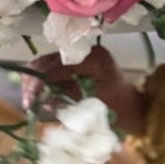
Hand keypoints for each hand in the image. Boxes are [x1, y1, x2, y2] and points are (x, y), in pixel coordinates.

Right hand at [21, 47, 145, 134]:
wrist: (136, 111)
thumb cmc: (121, 110)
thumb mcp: (93, 106)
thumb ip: (66, 99)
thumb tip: (41, 100)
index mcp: (94, 59)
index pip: (57, 65)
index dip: (39, 81)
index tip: (30, 99)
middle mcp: (85, 52)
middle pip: (47, 61)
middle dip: (33, 82)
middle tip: (28, 102)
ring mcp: (80, 58)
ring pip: (46, 65)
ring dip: (36, 83)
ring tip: (32, 103)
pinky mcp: (76, 65)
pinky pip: (52, 71)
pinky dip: (44, 84)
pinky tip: (42, 100)